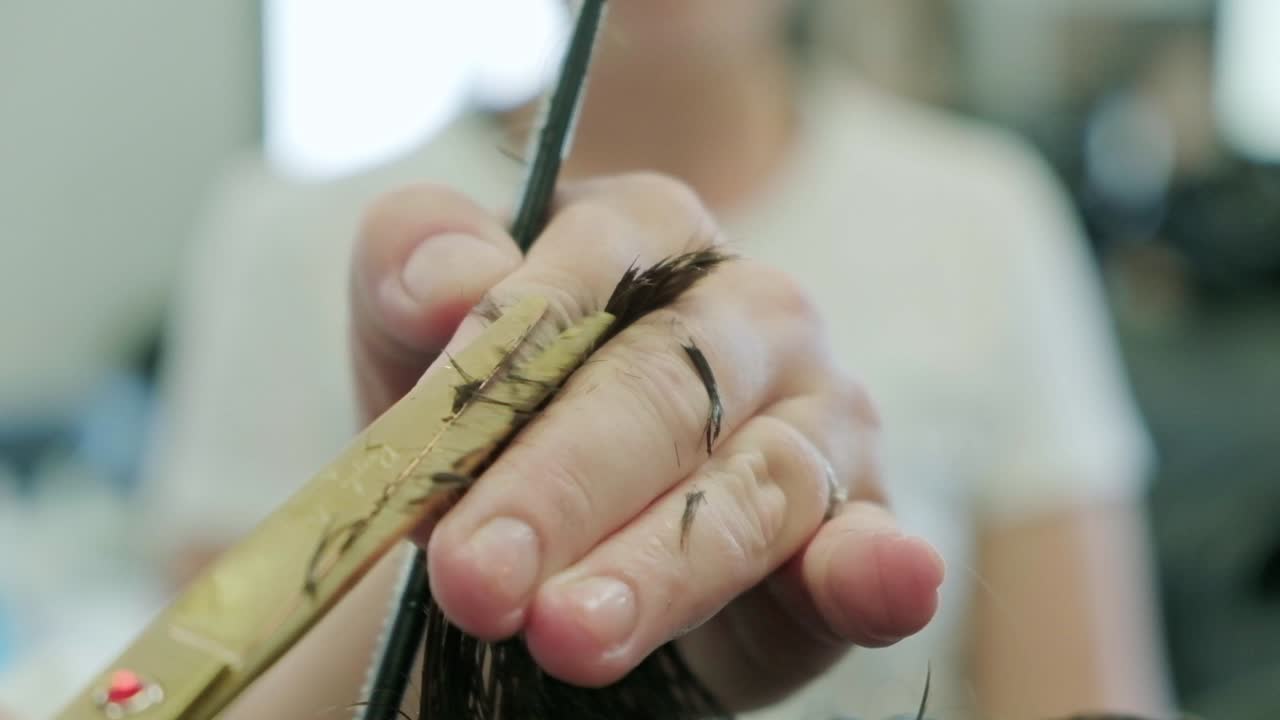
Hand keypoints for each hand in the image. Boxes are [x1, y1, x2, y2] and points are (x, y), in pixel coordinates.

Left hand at [348, 174, 943, 709]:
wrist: (561, 528)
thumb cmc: (491, 415)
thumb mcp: (416, 333)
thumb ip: (410, 268)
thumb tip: (447, 284)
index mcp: (648, 232)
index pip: (588, 266)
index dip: (506, 351)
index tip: (425, 442)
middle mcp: (751, 312)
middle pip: (664, 386)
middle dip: (561, 487)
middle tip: (476, 580)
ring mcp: (820, 413)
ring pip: (749, 484)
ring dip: (664, 563)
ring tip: (573, 635)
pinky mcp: (860, 520)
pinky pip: (871, 545)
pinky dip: (877, 570)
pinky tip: (889, 581)